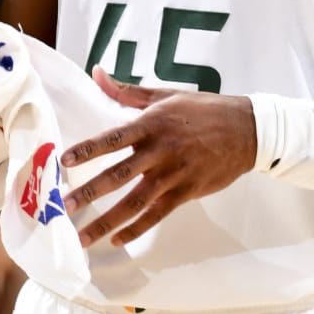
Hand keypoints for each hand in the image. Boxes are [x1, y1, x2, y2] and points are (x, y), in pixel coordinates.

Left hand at [61, 72, 256, 246]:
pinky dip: (137, 229)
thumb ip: (127, 91)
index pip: (113, 138)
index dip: (89, 149)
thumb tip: (96, 72)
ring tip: (84, 236)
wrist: (247, 130)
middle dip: (91, 192)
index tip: (65, 161)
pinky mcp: (187, 191)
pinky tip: (117, 240)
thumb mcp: (166, 95)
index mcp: (152, 124)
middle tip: (66, 206)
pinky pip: (157, 215)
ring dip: (108, 221)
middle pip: (120, 174)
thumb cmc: (204, 110)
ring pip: (136, 202)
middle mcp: (161, 150)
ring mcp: (174, 174)